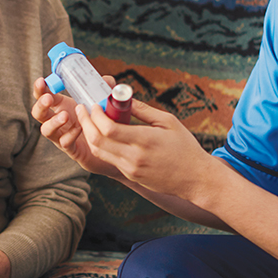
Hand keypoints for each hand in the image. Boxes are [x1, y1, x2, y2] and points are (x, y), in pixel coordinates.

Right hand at [32, 77, 120, 177]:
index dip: (40, 89)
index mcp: (61, 105)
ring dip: (53, 122)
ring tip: (65, 115)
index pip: (43, 95)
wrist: (108, 144)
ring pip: (46, 130)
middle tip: (48, 98)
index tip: (41, 81)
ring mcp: (62, 135)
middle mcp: (57, 120)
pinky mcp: (71, 148)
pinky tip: (79, 129)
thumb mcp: (100, 101)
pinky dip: (70, 135)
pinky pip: (64, 143)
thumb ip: (102, 89)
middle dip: (41, 105)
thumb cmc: (99, 119)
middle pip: (38, 113)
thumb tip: (106, 79)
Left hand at [76, 98, 210, 197]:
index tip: (93, 104)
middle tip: (82, 109)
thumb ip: (144, 110)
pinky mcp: (130, 176)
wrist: (195, 178)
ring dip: (89, 135)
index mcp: (144, 140)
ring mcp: (131, 169)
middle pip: (97, 141)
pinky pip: (109, 159)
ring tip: (88, 120)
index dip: (96, 115)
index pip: (109, 129)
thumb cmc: (185, 147)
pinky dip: (101, 145)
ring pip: (99, 152)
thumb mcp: (168, 122)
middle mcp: (134, 157)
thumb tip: (124, 99)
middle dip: (85, 123)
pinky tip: (102, 134)